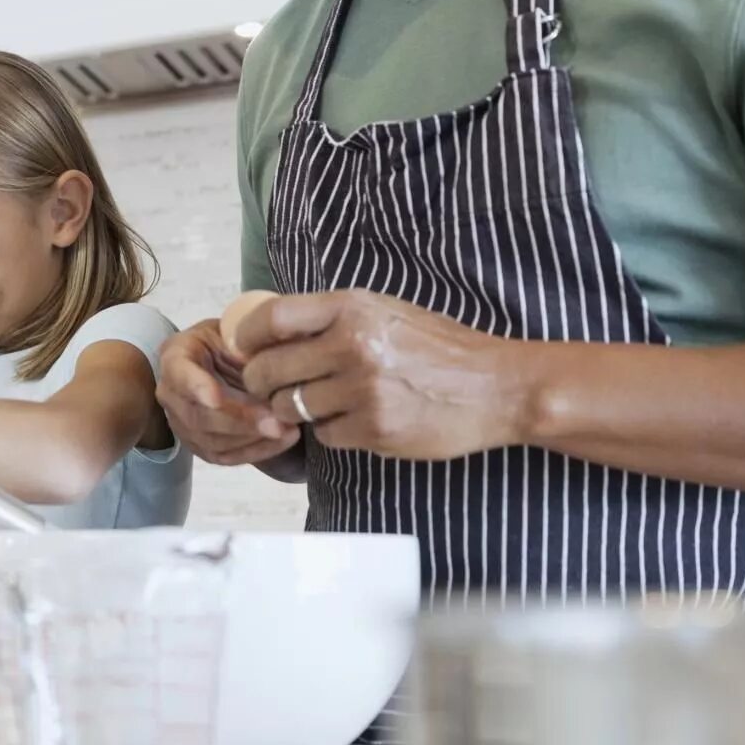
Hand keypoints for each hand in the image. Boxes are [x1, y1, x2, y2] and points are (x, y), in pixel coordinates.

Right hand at [155, 317, 302, 465]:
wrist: (224, 360)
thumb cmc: (231, 340)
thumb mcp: (238, 329)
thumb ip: (248, 343)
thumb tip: (276, 357)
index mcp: (176, 356)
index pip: (179, 373)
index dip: (196, 387)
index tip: (216, 398)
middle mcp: (171, 393)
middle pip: (198, 415)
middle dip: (239, 421)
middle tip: (276, 422)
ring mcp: (182, 423)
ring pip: (212, 441)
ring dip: (252, 439)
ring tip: (288, 429)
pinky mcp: (201, 445)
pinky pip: (226, 456)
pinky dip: (257, 451)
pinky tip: (283, 440)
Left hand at [226, 289, 531, 459]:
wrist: (498, 388)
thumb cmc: (441, 349)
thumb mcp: (387, 312)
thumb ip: (333, 318)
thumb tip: (271, 328)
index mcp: (353, 308)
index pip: (271, 318)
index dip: (247, 337)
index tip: (245, 350)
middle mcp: (354, 346)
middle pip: (270, 370)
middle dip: (262, 383)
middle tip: (272, 387)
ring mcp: (364, 391)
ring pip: (291, 408)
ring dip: (295, 410)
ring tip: (318, 403)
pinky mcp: (376, 430)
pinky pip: (325, 436)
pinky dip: (333, 431)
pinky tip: (355, 420)